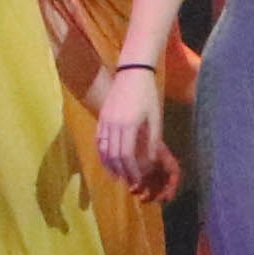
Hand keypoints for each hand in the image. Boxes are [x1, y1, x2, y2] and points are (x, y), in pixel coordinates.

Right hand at [91, 71, 167, 198]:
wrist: (133, 73)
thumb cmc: (148, 95)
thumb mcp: (155, 118)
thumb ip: (152, 141)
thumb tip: (151, 163)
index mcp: (128, 125)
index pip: (127, 156)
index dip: (132, 171)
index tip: (138, 180)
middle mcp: (113, 124)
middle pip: (114, 156)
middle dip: (122, 171)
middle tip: (130, 182)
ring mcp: (104, 120)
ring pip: (103, 150)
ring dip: (110, 165)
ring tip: (118, 175)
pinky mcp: (101, 117)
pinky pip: (99, 140)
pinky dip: (102, 153)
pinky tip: (109, 161)